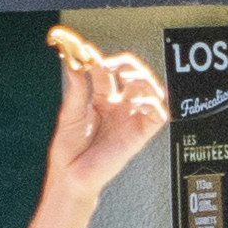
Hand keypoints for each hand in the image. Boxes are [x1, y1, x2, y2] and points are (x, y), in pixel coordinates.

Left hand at [48, 42, 168, 189]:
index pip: (108, 72)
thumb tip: (73, 62)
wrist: (71, 176)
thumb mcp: (69, 113)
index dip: (100, 59)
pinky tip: (136, 101)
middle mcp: (119, 107)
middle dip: (125, 64)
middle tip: (109, 64)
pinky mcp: (139, 134)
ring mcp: (130, 118)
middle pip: (134, 75)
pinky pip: (158, 114)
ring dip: (142, 78)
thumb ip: (76, 88)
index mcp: (102, 100)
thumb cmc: (68, 150)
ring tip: (126, 77)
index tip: (87, 51)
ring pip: (151, 90)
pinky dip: (153, 103)